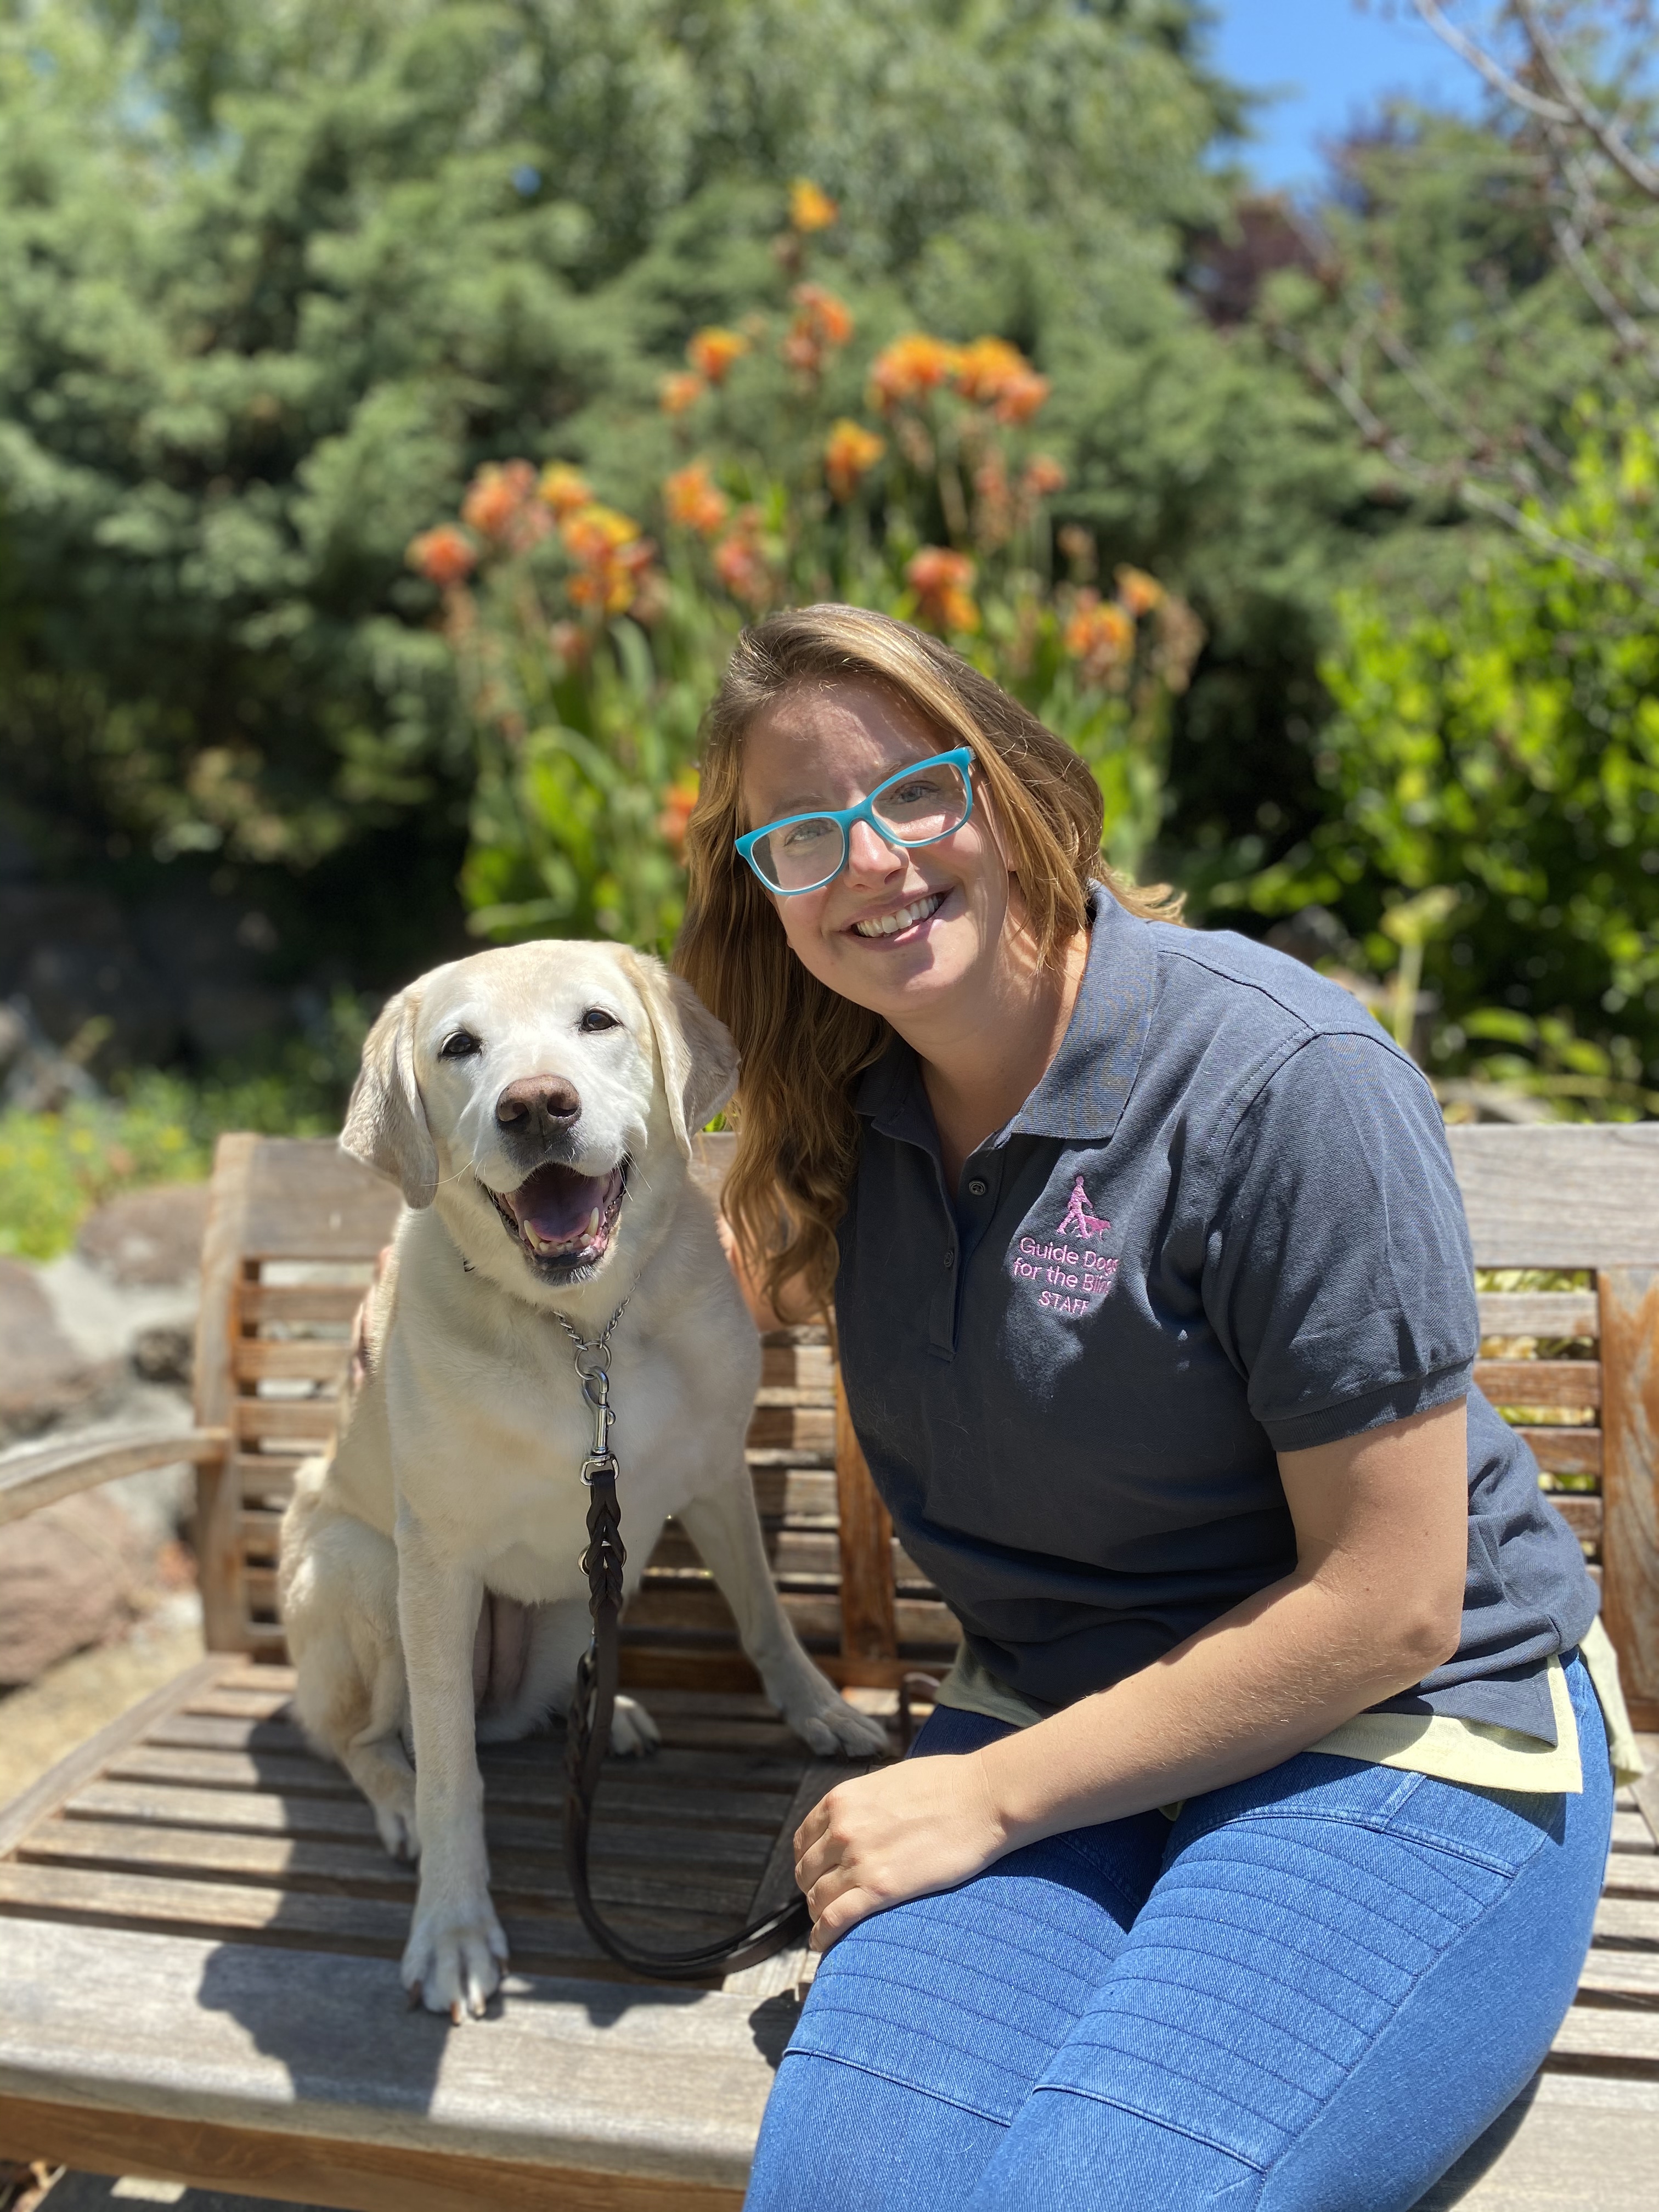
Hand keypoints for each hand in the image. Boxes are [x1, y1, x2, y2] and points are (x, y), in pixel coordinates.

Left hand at [794, 1751, 1008, 1952]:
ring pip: (818, 1898)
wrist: (982, 1799)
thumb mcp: (889, 1782)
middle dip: (814, 1889)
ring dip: (821, 1914)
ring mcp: (859, 1859)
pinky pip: (835, 1919)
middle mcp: (842, 1828)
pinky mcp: (881, 1889)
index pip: (804, 1841)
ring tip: (831, 1924)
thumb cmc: (946, 1785)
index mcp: (842, 1800)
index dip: (809, 1862)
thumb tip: (856, 1820)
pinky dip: (823, 1935)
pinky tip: (823, 1944)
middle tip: (829, 1901)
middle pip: (808, 1872)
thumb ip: (863, 1803)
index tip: (820, 1874)